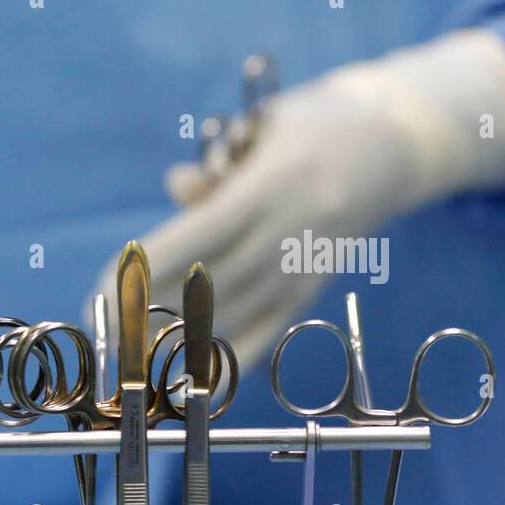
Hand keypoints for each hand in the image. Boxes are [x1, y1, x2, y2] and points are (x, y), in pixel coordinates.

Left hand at [96, 30, 504, 365]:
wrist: (397, 145)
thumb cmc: (312, 128)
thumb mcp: (263, 130)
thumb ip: (216, 166)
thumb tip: (177, 187)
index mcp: (276, 184)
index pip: (202, 234)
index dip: (153, 264)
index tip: (108, 283)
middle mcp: (295, 231)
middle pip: (212, 283)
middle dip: (153, 308)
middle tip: (107, 327)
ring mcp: (308, 265)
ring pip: (235, 313)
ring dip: (178, 336)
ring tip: (130, 351)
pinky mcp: (315, 288)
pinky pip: (268, 331)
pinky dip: (230, 357)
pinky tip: (190, 375)